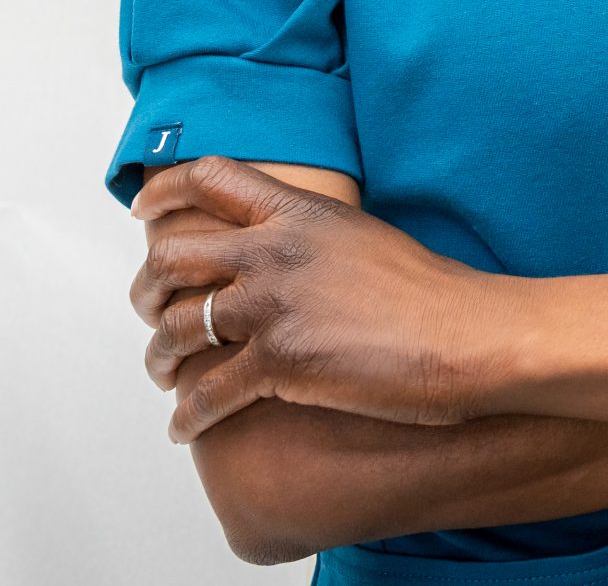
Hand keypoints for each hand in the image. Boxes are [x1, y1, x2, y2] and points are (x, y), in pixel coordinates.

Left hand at [129, 155, 507, 443]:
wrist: (464, 336)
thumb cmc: (429, 293)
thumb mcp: (361, 237)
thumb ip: (309, 237)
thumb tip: (279, 253)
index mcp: (297, 213)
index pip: (209, 179)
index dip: (163, 192)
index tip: (143, 209)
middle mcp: (272, 252)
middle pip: (173, 256)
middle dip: (147, 288)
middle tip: (150, 306)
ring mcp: (271, 307)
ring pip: (176, 328)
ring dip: (160, 356)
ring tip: (165, 372)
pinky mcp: (278, 364)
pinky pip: (207, 394)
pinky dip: (188, 417)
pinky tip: (184, 428)